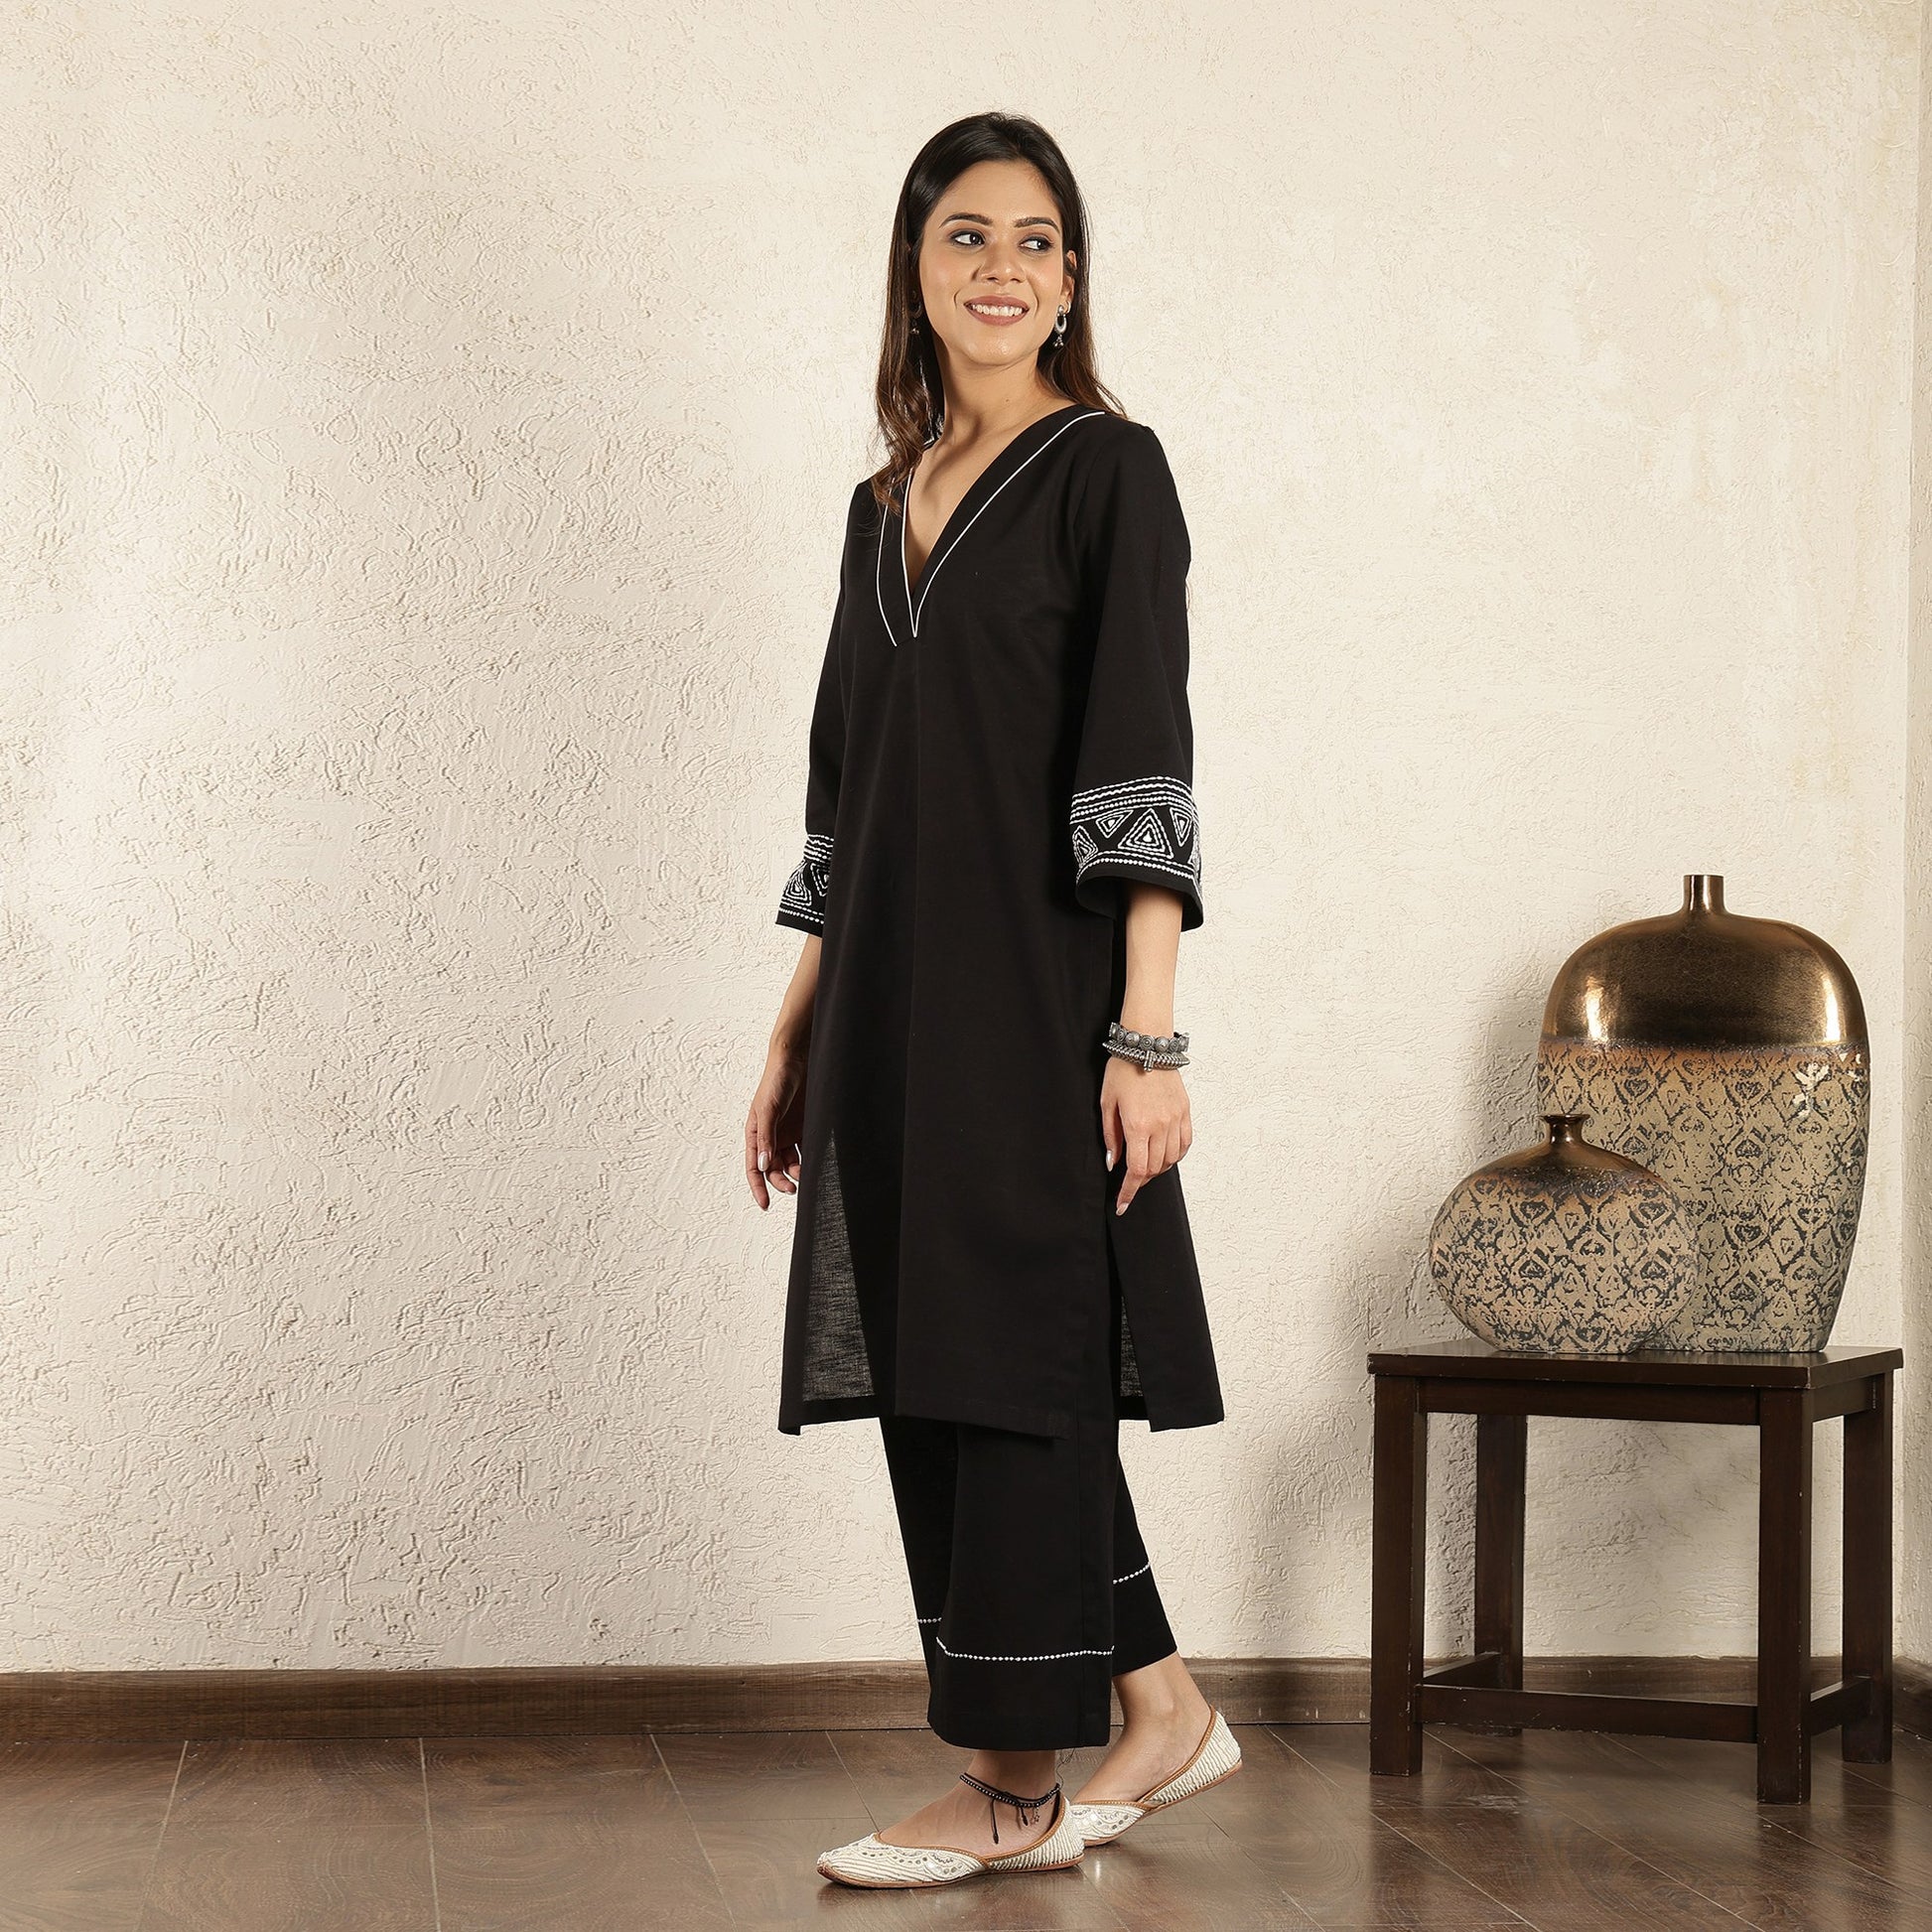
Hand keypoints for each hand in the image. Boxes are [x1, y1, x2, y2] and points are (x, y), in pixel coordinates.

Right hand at [746, 1036, 807, 1209]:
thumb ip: (766, 1138)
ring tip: (806, 1176)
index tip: (765, 1205)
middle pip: (773, 1168)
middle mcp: (771, 1136)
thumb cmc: (777, 1080)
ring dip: (797, 1172)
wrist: (798, 1059)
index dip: (758, 1187)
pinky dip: (810, 1159)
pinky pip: (806, 1149)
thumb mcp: (768, 1109)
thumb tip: (763, 1166)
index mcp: (756, 1133)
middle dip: (781, 1181)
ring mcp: (788, 1132)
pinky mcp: (804, 1127)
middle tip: (793, 1190)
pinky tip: (816, 1165)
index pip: (754, 1167)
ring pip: (791, 1162)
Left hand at [1100, 1053, 1191, 1214]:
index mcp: (1138, 1126)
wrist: (1147, 1045)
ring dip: (1157, 1169)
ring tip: (1145, 1166)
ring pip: (1171, 1160)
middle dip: (1141, 1180)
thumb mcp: (1107, 1103)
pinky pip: (1185, 1144)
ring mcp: (1175, 1119)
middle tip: (1129, 1180)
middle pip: (1155, 1169)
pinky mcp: (1185, 1112)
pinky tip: (1165, 1155)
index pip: (1137, 1171)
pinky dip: (1175, 1156)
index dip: (1129, 1192)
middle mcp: (1160, 1126)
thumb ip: (1111, 1136)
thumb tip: (1114, 1163)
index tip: (1122, 1204)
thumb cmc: (1123, 1070)